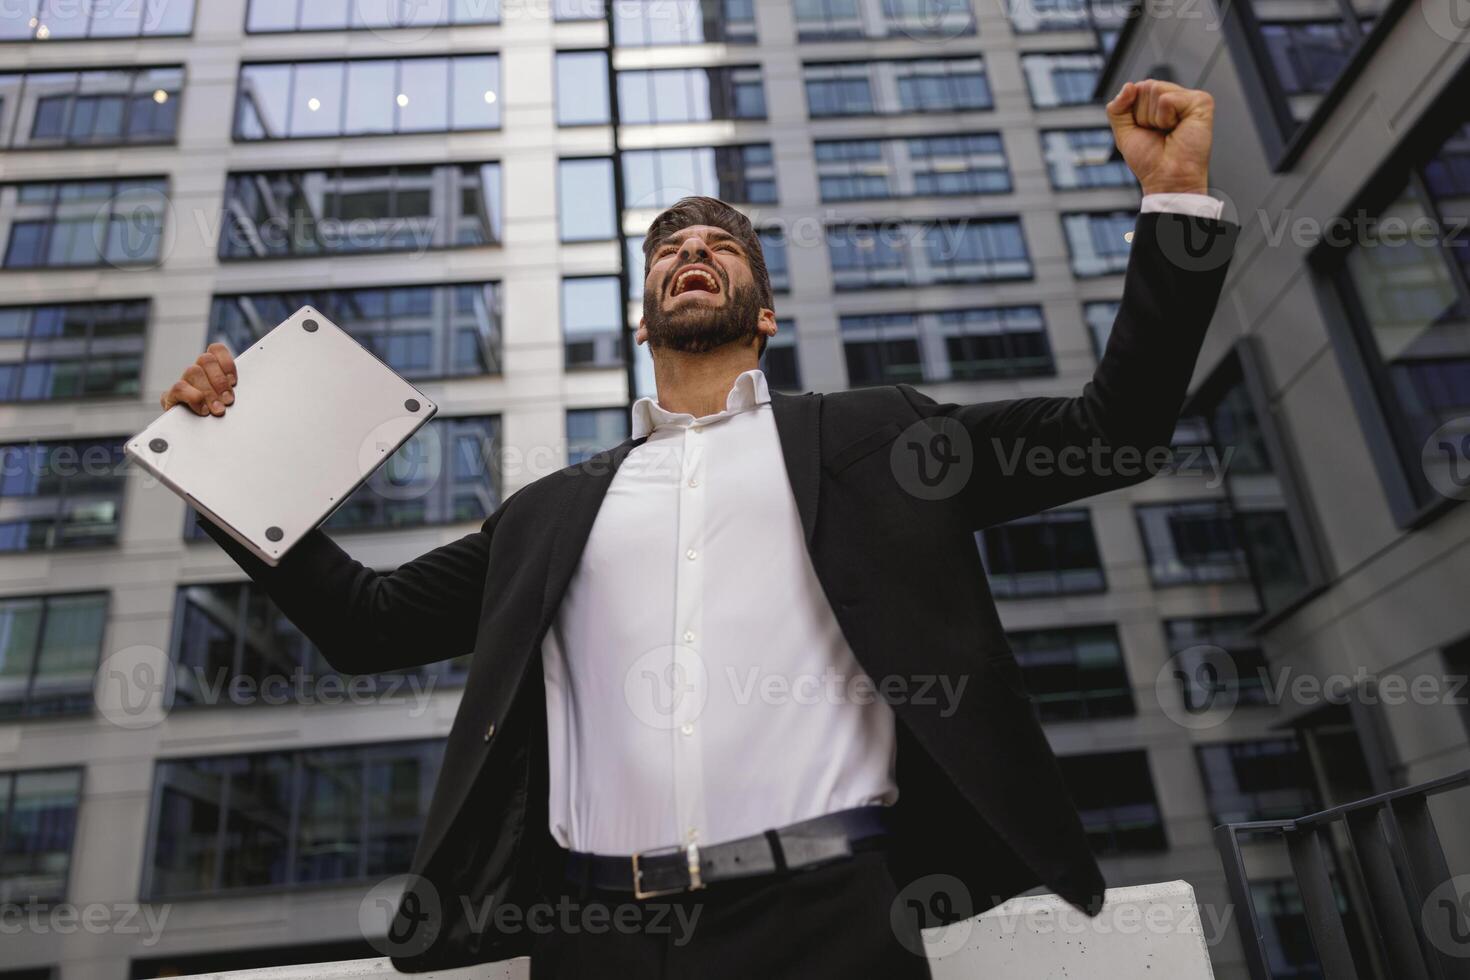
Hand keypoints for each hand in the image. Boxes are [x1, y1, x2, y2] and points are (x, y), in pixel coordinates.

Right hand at [161, 342, 237, 415]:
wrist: (191, 434)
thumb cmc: (213, 417)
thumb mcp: (226, 403)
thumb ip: (231, 393)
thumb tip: (237, 395)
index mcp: (210, 370)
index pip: (216, 350)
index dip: (226, 362)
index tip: (234, 381)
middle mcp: (195, 372)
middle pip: (205, 360)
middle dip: (220, 381)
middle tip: (228, 400)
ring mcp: (182, 383)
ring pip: (193, 371)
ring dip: (209, 391)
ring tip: (217, 409)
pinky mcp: (170, 396)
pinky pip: (179, 388)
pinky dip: (193, 398)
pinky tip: (202, 410)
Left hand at [1106, 79, 1213, 197]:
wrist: (1166, 178)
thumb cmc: (1150, 160)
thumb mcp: (1124, 132)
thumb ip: (1117, 108)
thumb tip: (1129, 86)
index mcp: (1160, 102)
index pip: (1137, 88)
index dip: (1134, 113)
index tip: (1145, 131)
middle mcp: (1176, 97)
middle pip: (1147, 86)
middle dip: (1143, 115)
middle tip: (1159, 133)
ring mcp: (1190, 98)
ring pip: (1156, 90)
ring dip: (1154, 118)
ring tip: (1168, 132)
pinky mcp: (1201, 102)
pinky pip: (1168, 99)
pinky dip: (1166, 119)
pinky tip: (1177, 129)